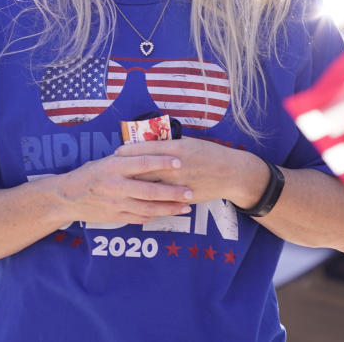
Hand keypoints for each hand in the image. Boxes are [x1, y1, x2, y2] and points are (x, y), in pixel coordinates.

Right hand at [50, 153, 192, 224]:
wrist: (67, 197)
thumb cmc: (90, 174)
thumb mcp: (107, 160)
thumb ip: (128, 159)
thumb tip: (154, 150)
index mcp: (114, 166)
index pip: (143, 163)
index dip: (162, 162)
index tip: (180, 162)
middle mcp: (116, 185)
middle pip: (149, 190)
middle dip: (172, 192)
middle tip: (190, 191)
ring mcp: (116, 203)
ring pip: (148, 208)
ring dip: (169, 208)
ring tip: (185, 206)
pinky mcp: (116, 217)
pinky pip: (140, 218)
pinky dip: (156, 216)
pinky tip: (168, 213)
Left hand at [115, 137, 267, 206]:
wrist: (231, 173)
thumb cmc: (211, 153)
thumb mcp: (190, 143)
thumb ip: (170, 145)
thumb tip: (150, 144)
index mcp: (176, 149)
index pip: (146, 150)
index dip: (129, 151)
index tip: (117, 152)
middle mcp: (175, 167)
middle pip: (143, 170)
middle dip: (126, 171)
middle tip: (112, 170)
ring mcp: (178, 184)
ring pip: (150, 187)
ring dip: (134, 187)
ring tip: (122, 186)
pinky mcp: (182, 198)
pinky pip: (162, 200)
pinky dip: (149, 200)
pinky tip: (138, 199)